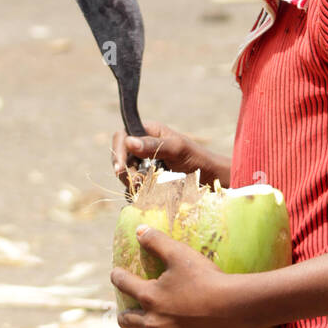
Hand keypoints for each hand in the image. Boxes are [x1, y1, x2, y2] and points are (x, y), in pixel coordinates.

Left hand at [110, 227, 239, 327]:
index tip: (115, 274)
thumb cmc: (204, 277)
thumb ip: (157, 241)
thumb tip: (138, 229)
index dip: (117, 276)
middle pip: (129, 322)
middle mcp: (154, 322)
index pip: (125, 284)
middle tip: (125, 316)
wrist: (230, 304)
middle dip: (125, 318)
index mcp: (150, 296)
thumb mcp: (179, 254)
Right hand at [111, 118, 229, 188]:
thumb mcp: (176, 149)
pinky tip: (151, 196)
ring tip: (151, 188)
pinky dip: (139, 193)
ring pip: (125, 175)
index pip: (121, 136)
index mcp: (147, 131)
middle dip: (127, 172)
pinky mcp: (146, 181)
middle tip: (139, 182)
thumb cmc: (196, 158)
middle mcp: (142, 147)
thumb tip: (129, 142)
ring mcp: (143, 165)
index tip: (120, 168)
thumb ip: (154, 145)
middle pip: (120, 158)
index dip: (117, 151)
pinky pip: (133, 188)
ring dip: (134, 184)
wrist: (210, 180)